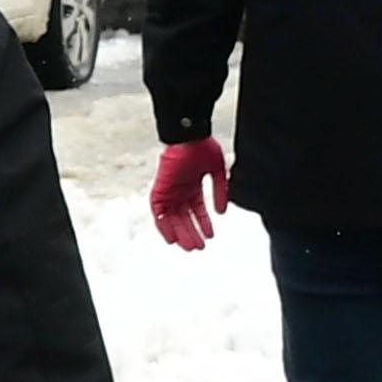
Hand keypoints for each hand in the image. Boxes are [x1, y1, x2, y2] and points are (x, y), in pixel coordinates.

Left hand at [148, 137, 227, 251]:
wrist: (189, 135)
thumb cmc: (202, 146)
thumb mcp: (217, 171)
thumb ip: (220, 191)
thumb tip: (222, 212)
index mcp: (192, 185)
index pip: (197, 210)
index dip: (203, 223)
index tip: (211, 236)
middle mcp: (179, 190)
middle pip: (184, 217)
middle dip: (192, 232)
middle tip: (199, 247)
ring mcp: (169, 190)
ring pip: (172, 218)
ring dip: (180, 233)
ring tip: (190, 246)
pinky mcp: (160, 189)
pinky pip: (158, 212)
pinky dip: (163, 226)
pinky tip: (172, 237)